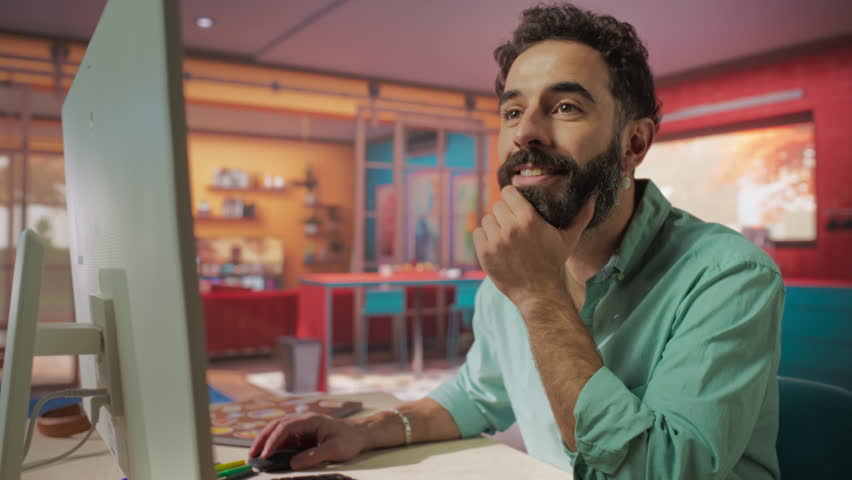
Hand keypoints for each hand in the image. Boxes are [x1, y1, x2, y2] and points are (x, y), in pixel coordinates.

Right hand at [248, 414, 371, 469]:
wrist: (360, 434)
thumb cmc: (349, 439)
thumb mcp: (335, 450)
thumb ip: (314, 456)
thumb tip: (293, 464)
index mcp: (310, 421)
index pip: (285, 427)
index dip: (273, 440)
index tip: (266, 454)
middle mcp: (303, 421)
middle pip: (277, 426)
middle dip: (262, 439)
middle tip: (252, 454)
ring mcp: (302, 428)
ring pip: (278, 432)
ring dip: (266, 442)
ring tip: (255, 455)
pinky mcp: (303, 436)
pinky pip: (285, 439)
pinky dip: (274, 446)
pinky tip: (268, 455)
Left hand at [473, 185, 594, 311]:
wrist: (539, 293)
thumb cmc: (554, 263)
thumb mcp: (569, 239)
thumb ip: (581, 216)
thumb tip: (593, 197)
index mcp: (529, 219)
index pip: (508, 192)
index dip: (512, 198)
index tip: (515, 206)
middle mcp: (511, 228)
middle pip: (497, 206)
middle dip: (504, 214)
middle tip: (512, 226)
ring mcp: (496, 241)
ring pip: (487, 220)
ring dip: (494, 226)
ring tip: (505, 237)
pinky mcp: (485, 253)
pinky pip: (478, 234)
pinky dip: (484, 238)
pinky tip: (496, 246)